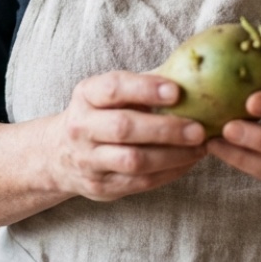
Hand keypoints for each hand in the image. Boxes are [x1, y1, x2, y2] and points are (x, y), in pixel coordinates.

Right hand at [46, 70, 207, 201]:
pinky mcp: (101, 187)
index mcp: (86, 95)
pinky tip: (187, 162)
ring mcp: (88, 160)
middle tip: (198, 129)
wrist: (61, 154)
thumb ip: (143, 84)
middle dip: (165, 129)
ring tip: (199, 148)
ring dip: (172, 155)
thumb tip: (192, 74)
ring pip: (133, 161)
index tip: (176, 91)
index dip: (145, 89)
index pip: (113, 88)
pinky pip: (140, 182)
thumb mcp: (110, 93)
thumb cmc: (101, 114)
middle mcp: (81, 127)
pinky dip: (169, 172)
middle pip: (124, 128)